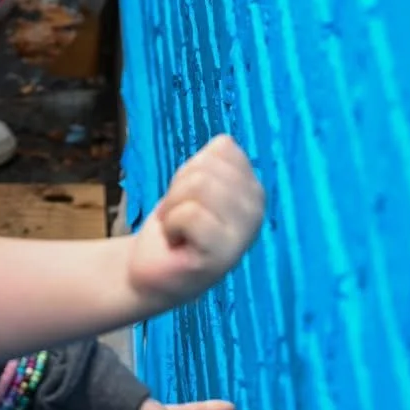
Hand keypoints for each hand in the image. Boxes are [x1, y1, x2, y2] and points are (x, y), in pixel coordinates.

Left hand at [128, 135, 264, 311]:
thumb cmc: (175, 221)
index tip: (190, 194)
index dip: (194, 165)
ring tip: (178, 228)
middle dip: (180, 187)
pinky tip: (178, 243)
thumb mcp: (196, 179)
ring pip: (200, 185)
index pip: (224, 147)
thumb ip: (214, 160)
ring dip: (174, 206)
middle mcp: (258, 211)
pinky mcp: (222, 257)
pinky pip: (190, 214)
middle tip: (180, 215)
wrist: (151, 269)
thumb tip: (226, 140)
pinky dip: (172, 224)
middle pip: (208, 167)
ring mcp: (243, 236)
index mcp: (254, 189)